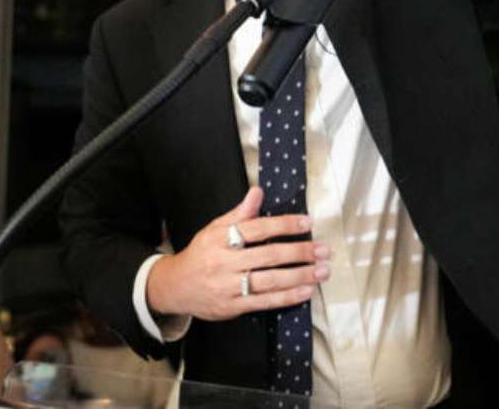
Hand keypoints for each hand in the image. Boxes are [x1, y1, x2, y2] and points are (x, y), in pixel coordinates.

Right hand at [146, 187, 329, 321]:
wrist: (175, 287)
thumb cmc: (200, 254)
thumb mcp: (214, 229)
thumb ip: (239, 213)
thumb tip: (258, 192)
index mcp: (220, 238)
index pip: (256, 228)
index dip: (283, 225)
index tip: (307, 223)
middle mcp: (224, 262)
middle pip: (268, 256)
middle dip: (299, 252)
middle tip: (324, 249)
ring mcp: (229, 286)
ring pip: (269, 281)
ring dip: (300, 276)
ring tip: (322, 270)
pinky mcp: (233, 307)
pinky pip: (264, 302)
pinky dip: (287, 297)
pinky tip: (305, 291)